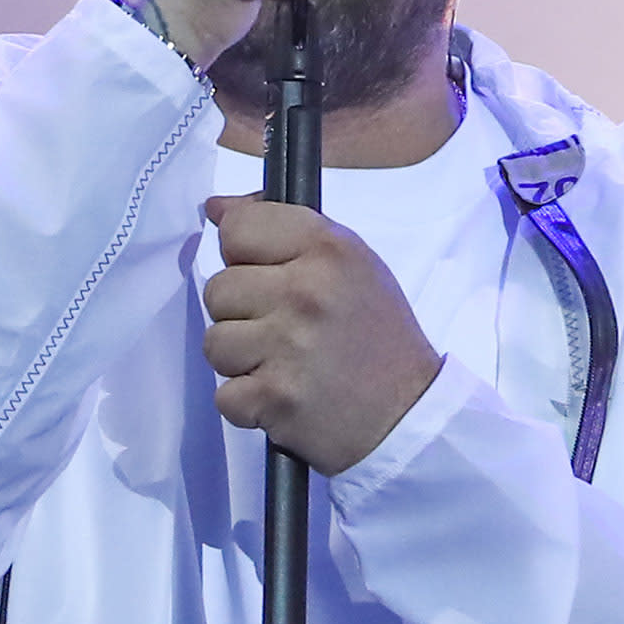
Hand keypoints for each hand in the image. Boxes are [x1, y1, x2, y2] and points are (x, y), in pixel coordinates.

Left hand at [200, 194, 443, 474]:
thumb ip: (284, 229)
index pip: (237, 229)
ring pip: (214, 343)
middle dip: (241, 313)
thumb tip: (216, 209)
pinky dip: (248, 403)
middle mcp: (305, 292)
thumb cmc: (375, 333)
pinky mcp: (275, 399)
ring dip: (242, 360)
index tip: (268, 275)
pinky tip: (283, 396)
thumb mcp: (349, 263)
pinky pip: (224, 395)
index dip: (243, 254)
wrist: (408, 414)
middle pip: (218, 290)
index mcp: (327, 249)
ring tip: (284, 364)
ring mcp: (287, 347)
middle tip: (284, 330)